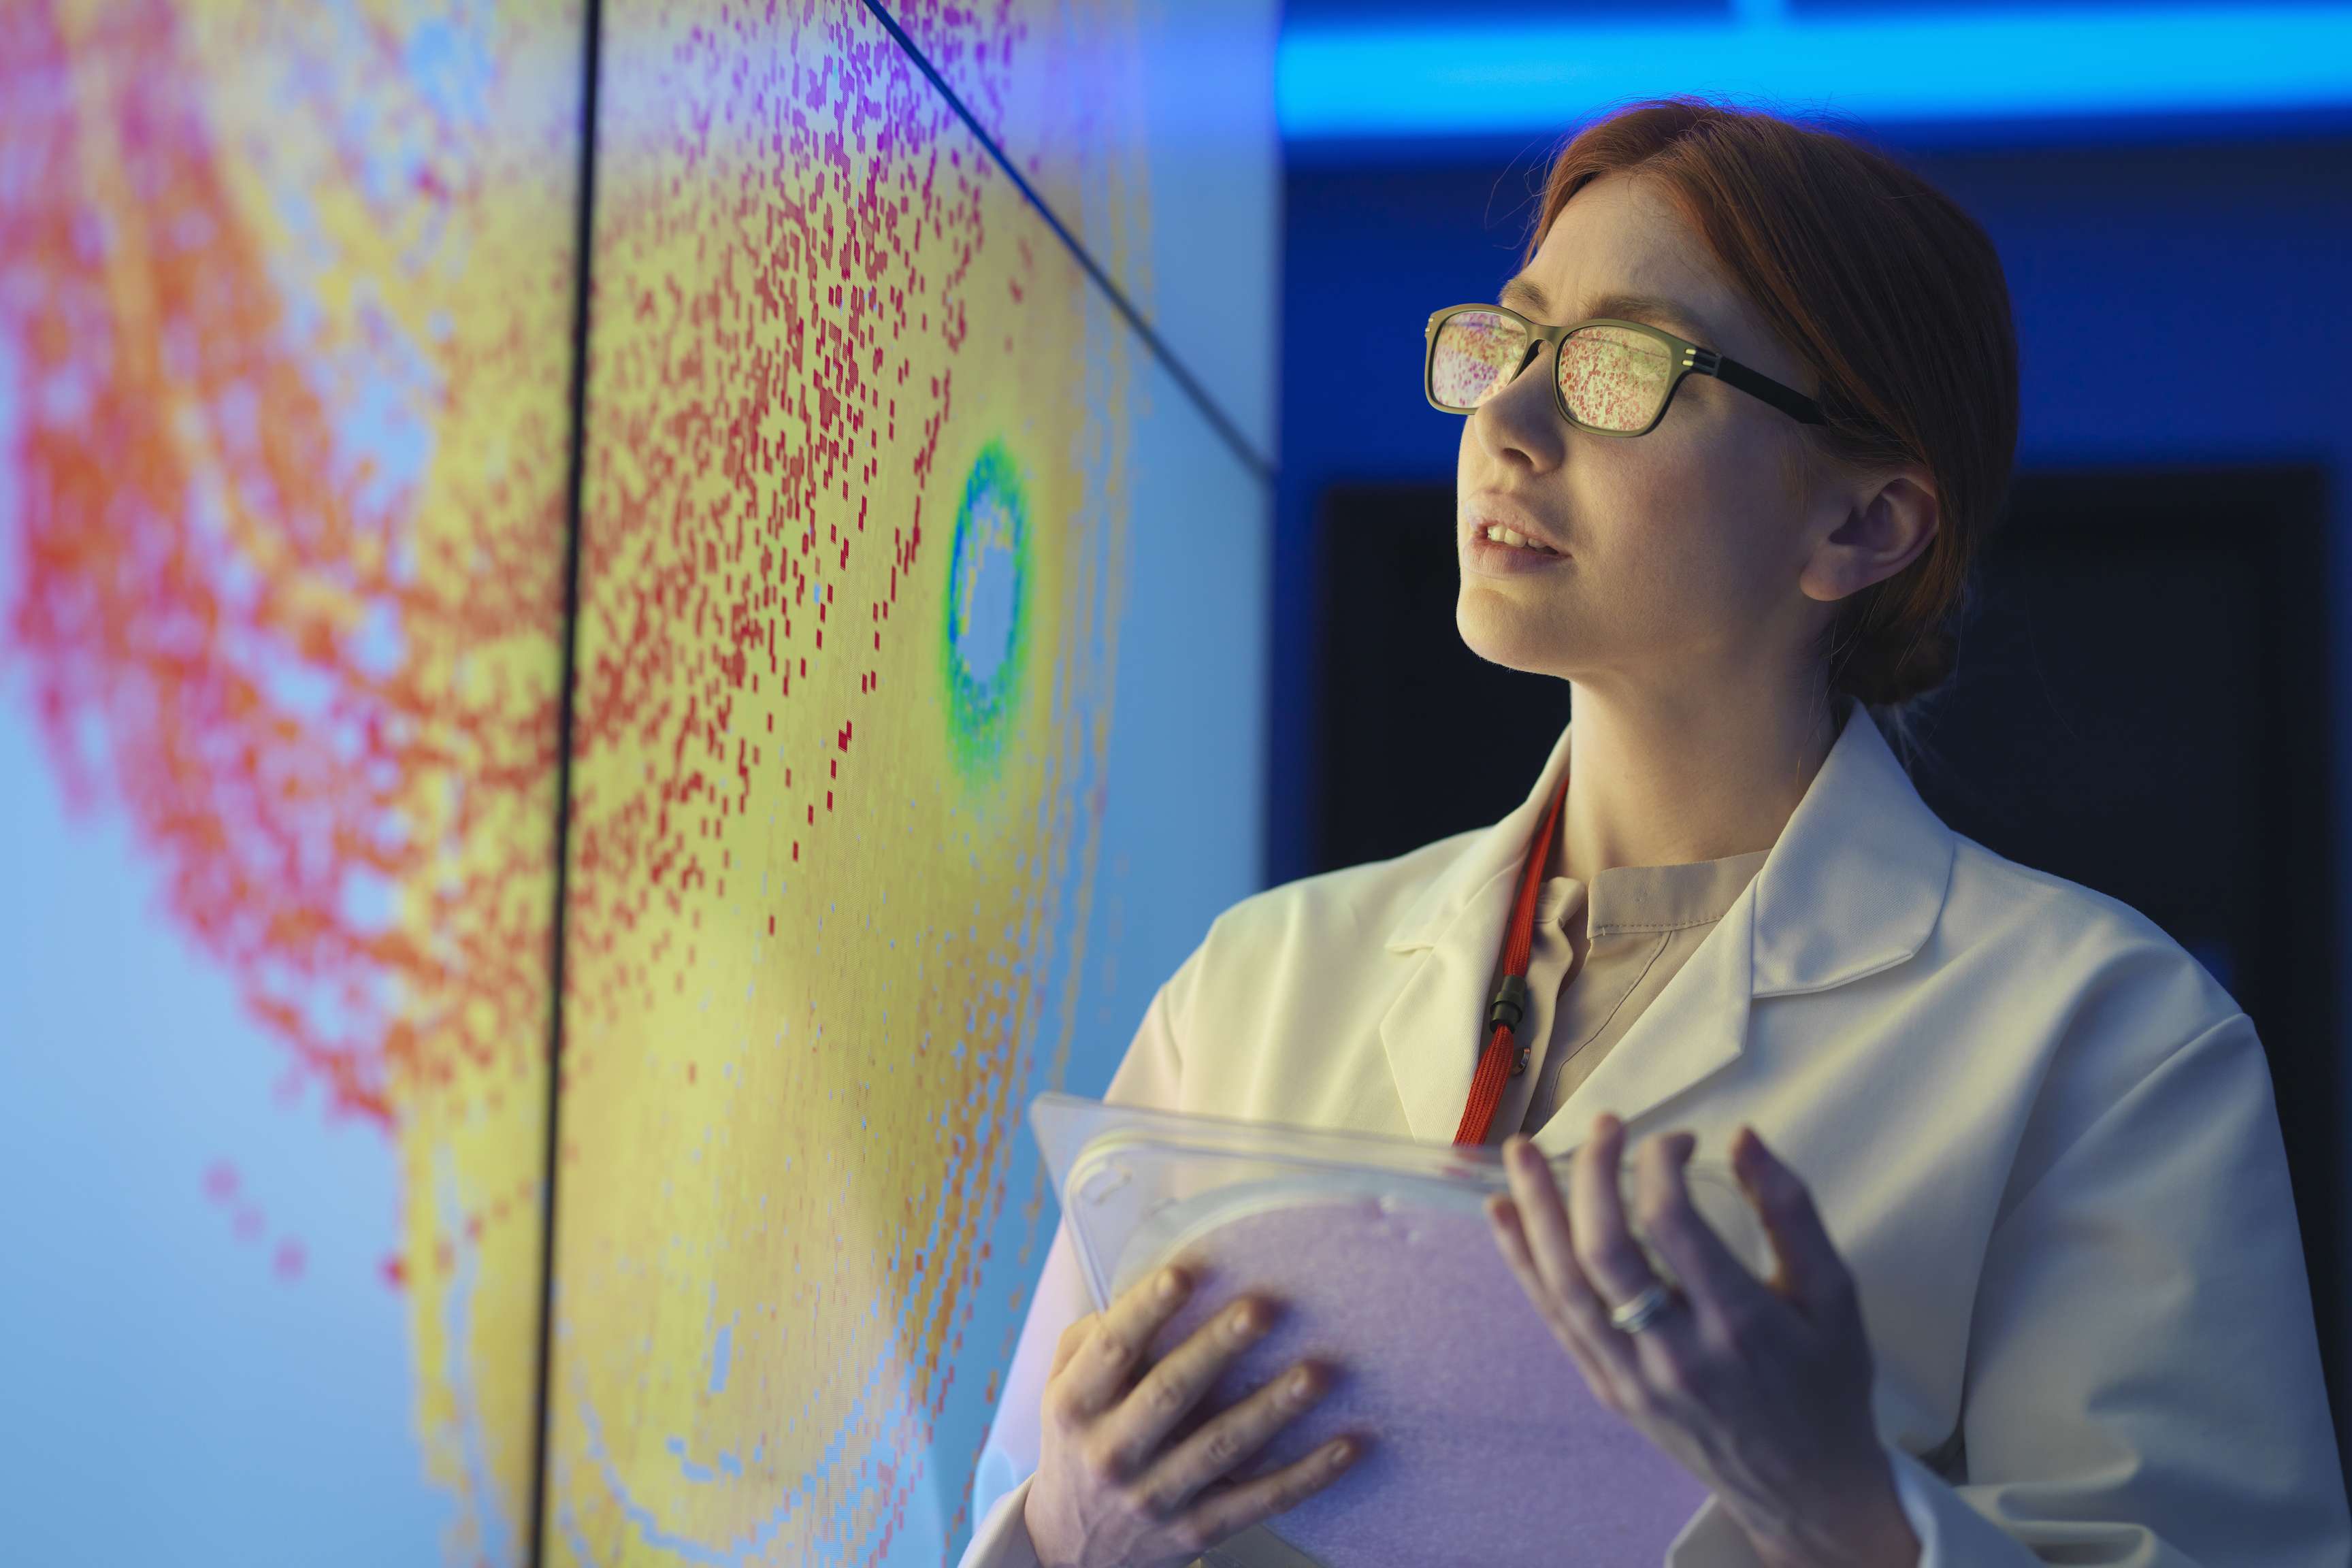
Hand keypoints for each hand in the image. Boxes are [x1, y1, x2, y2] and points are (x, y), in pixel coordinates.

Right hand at [1022, 1265, 1365, 1567]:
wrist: (1073, 1549)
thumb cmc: (1079, 1444)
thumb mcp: (1059, 1392)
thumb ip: (1090, 1340)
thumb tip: (1147, 1285)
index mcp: (1074, 1407)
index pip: (1112, 1350)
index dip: (1146, 1310)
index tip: (1184, 1273)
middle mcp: (1111, 1453)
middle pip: (1170, 1393)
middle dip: (1218, 1348)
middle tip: (1262, 1309)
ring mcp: (1155, 1497)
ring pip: (1222, 1447)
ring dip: (1273, 1409)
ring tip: (1316, 1373)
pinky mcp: (1197, 1530)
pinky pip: (1259, 1500)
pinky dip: (1306, 1475)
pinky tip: (1345, 1445)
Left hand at [1485, 1114, 1919, 1567]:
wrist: (1806, 1492)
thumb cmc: (1826, 1384)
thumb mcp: (1834, 1295)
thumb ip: (1790, 1210)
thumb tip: (1742, 1137)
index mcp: (1739, 1322)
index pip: (1671, 1221)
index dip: (1660, 1162)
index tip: (1677, 1141)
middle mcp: (1676, 1352)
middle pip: (1605, 1248)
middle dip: (1591, 1172)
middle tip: (1604, 1126)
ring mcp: (1633, 1377)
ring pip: (1564, 1282)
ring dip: (1535, 1209)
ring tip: (1518, 1153)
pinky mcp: (1610, 1390)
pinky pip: (1555, 1317)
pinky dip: (1523, 1262)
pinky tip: (1502, 1216)